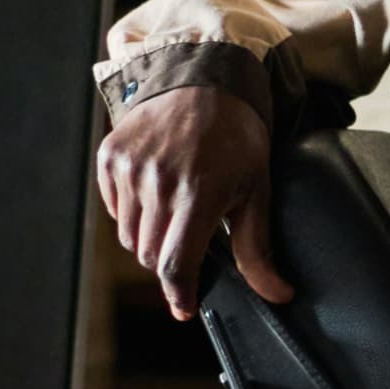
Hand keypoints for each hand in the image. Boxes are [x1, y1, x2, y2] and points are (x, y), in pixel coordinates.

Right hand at [94, 89, 288, 322]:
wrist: (204, 80)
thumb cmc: (237, 137)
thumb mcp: (257, 188)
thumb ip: (257, 247)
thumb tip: (278, 295)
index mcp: (196, 194)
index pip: (174, 265)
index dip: (178, 294)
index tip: (185, 308)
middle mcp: (157, 183)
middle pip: (148, 256)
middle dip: (168, 261)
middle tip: (191, 243)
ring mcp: (129, 168)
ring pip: (128, 235)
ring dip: (149, 237)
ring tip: (176, 212)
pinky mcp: (110, 157)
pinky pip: (114, 207)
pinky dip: (131, 211)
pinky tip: (156, 191)